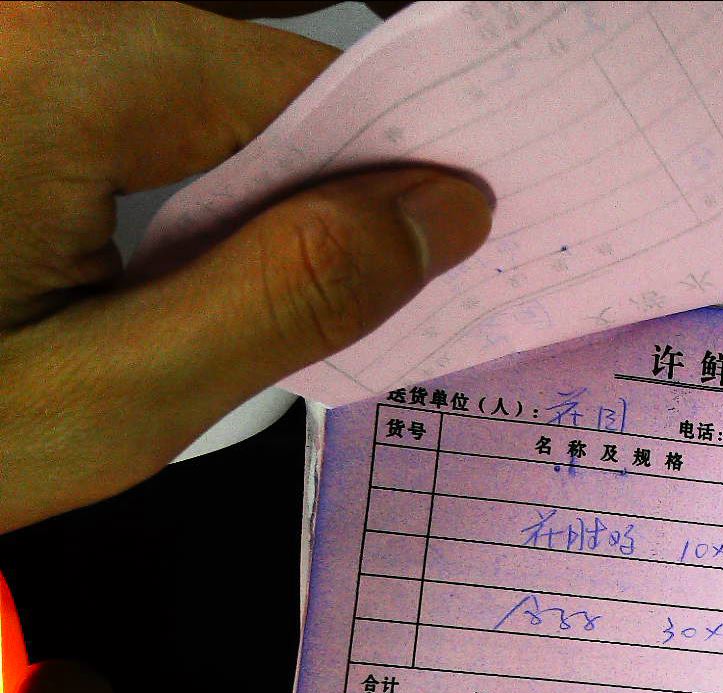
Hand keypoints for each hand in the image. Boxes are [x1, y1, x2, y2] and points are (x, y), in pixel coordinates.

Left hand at [0, 1, 492, 532]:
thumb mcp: (109, 400)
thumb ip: (287, 296)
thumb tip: (437, 216)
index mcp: (67, 68)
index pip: (310, 85)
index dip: (398, 174)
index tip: (452, 251)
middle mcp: (26, 22)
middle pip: (249, 83)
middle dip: (318, 193)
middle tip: (338, 315)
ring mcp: (0, 53)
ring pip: (184, 101)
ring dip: (239, 202)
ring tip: (218, 318)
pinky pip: (114, 115)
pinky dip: (165, 193)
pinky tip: (157, 283)